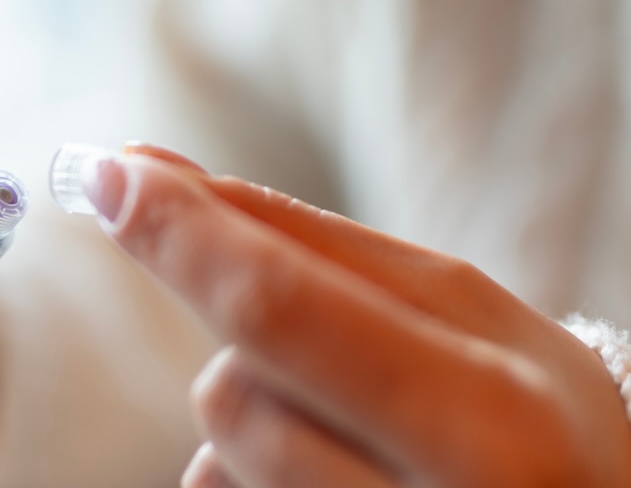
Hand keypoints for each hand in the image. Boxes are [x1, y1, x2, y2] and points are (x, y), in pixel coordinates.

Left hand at [89, 144, 630, 486]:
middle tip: (314, 348)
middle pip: (229, 393)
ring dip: (255, 420)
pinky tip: (338, 477)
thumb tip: (146, 173)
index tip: (108, 175)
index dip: (179, 236)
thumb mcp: (450, 306)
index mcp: (488, 424)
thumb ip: (301, 241)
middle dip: (245, 348)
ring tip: (359, 434)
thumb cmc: (522, 404)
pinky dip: (252, 475)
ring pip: (213, 458)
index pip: (281, 310)